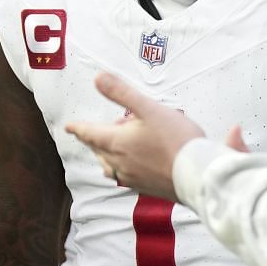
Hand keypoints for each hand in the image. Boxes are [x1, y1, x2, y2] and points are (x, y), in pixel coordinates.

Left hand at [64, 72, 222, 200]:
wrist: (198, 175)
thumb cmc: (176, 140)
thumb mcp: (148, 108)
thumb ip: (121, 93)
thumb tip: (98, 78)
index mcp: (116, 142)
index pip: (89, 133)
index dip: (78, 128)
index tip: (68, 127)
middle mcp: (120, 163)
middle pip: (98, 150)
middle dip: (93, 140)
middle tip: (94, 131)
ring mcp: (132, 178)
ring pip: (110, 166)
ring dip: (106, 155)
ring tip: (112, 147)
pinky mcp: (146, 187)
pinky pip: (125, 177)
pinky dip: (122, 167)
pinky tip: (133, 164)